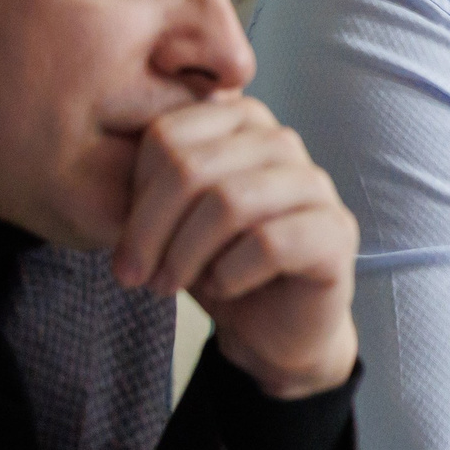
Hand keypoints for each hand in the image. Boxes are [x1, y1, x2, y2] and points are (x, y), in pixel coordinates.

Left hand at [111, 97, 358, 398]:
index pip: (168, 134)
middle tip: (135, 275)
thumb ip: (150, 188)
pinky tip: (226, 288)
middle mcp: (282, 143)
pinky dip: (231, 274)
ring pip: (231, 202)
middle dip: (150, 230)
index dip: (135, 193)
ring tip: (171, 284)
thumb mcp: (169, 221)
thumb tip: (112, 188)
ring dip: (186, 255)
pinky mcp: (337, 232)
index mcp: (240, 124)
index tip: (126, 240)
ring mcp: (316, 186)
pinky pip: (269, 243)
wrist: (273, 325)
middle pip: (193, 167)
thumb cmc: (217, 263)